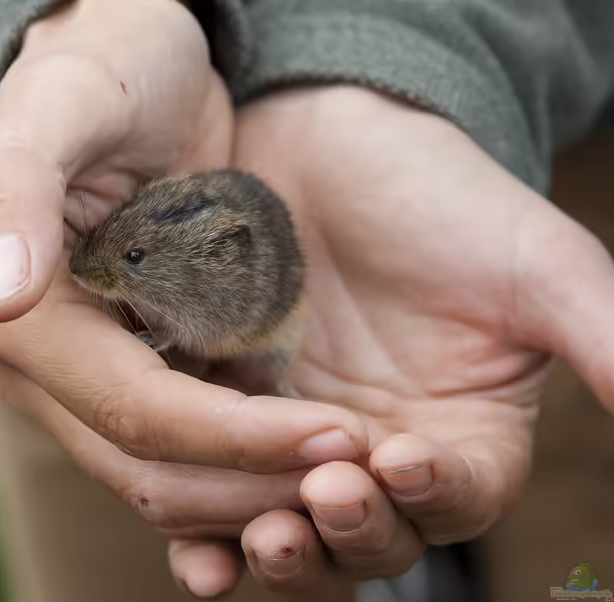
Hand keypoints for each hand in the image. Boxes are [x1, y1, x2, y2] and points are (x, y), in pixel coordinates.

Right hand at [0, 4, 377, 597]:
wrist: (140, 76)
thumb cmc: (110, 74)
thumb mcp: (65, 104)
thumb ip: (14, 187)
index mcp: (28, 321)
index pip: (136, 413)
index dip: (235, 439)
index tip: (339, 434)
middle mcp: (51, 374)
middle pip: (155, 470)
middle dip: (260, 481)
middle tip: (369, 472)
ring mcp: (95, 386)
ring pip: (177, 480)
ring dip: (264, 491)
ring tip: (360, 476)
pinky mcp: (143, 379)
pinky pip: (197, 453)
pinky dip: (254, 470)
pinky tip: (319, 463)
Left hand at [187, 86, 613, 595]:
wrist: (333, 147)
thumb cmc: (443, 198)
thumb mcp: (538, 267)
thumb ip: (605, 345)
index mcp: (462, 435)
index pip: (458, 497)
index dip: (438, 493)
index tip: (404, 457)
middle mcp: (380, 455)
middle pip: (372, 537)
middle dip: (351, 534)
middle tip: (321, 504)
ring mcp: (298, 443)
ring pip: (292, 531)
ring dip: (279, 549)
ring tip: (259, 537)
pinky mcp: (231, 420)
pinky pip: (216, 492)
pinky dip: (206, 530)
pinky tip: (197, 551)